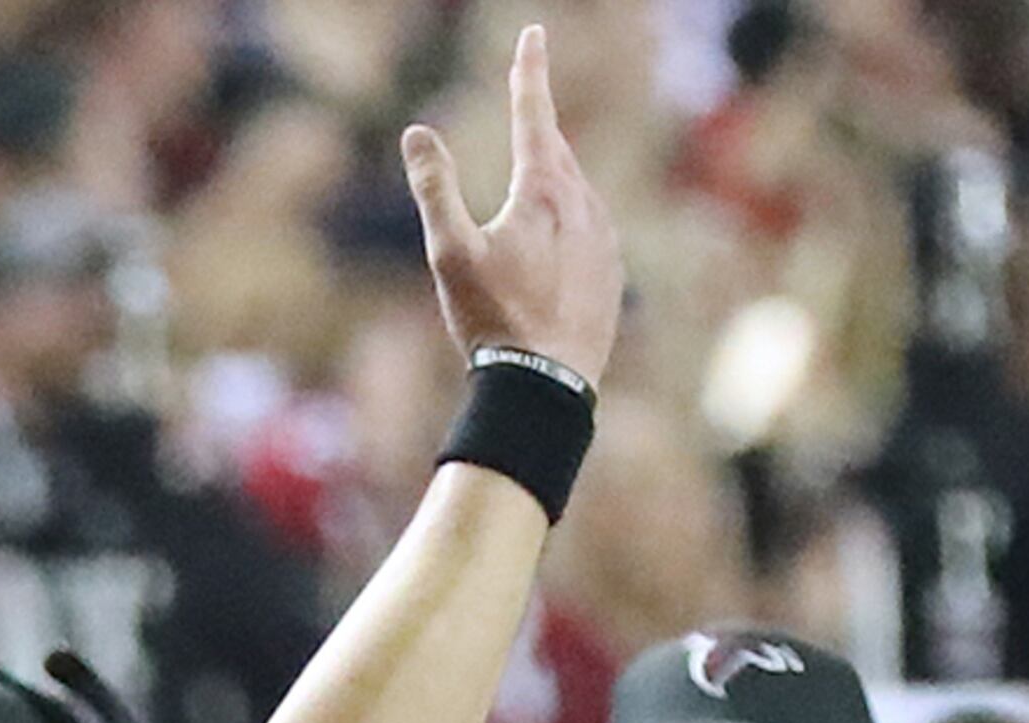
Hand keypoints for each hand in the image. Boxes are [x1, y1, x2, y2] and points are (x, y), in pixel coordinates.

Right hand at [400, 25, 620, 383]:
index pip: (536, 114)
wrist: (546, 382)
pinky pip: (589, 227)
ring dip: (551, 177)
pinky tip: (552, 241)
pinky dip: (568, 219)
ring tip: (533, 178)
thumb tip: (416, 132)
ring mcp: (604, 238)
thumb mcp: (449, 252)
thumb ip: (434, 188)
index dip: (530, 72)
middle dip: (540, 123)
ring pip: (576, 190)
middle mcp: (584, 205)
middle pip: (557, 150)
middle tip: (530, 94)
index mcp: (543, 191)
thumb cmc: (493, 317)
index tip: (534, 34)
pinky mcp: (612, 271)